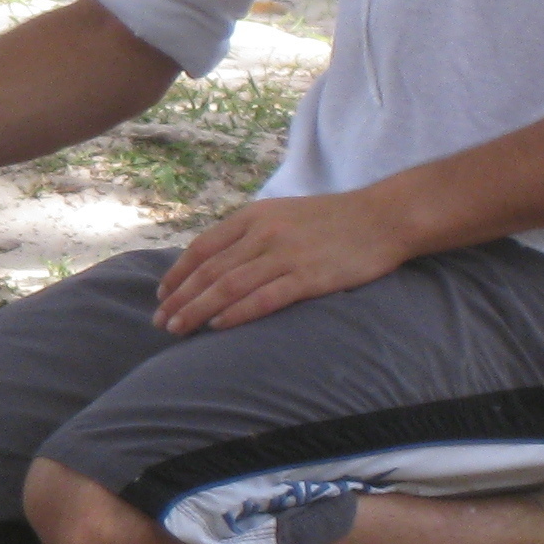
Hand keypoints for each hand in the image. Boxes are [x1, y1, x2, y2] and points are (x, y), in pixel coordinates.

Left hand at [152, 191, 416, 334]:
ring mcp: (286, 255)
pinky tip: (218, 327)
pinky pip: (264, 298)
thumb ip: (249, 234)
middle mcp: (263, 233)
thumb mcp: (282, 214)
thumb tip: (215, 262)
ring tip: (177, 329)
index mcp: (253, 217)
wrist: (383, 217)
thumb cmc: (331, 219)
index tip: (161, 296)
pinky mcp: (309, 276)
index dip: (177, 274)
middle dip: (179, 298)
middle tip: (160, 323)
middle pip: (209, 271)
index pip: (201, 248)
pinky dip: (237, 313)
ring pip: (228, 286)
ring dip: (198, 310)